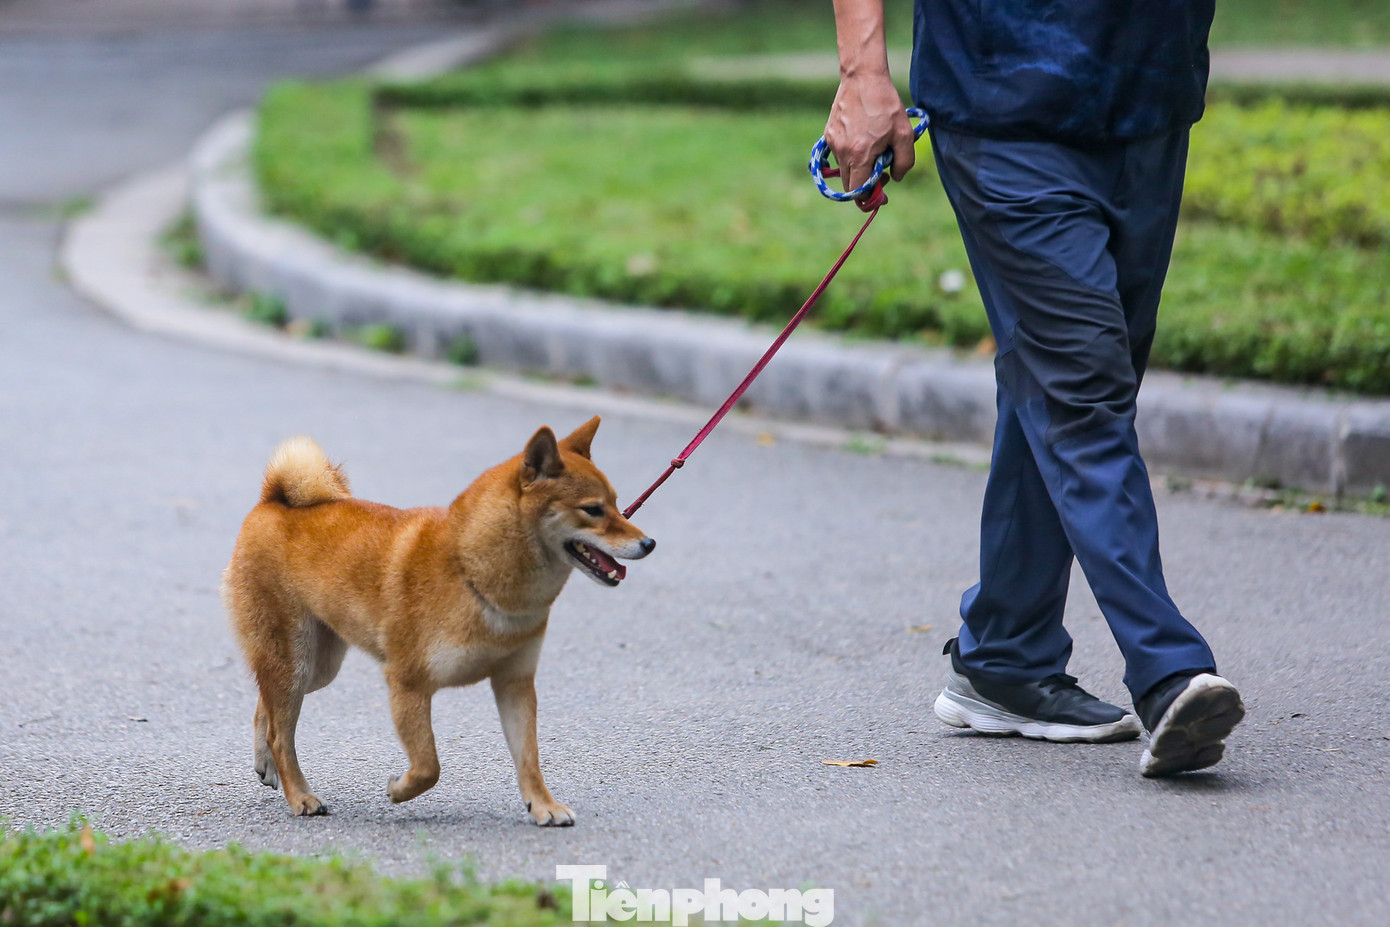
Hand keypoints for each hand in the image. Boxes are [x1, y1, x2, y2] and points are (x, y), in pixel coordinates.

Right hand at [823, 73, 915, 194]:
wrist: (863, 78)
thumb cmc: (886, 105)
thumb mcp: (904, 134)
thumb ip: (904, 162)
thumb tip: (894, 178)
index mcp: (860, 155)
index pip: (858, 191)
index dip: (870, 196)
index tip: (881, 190)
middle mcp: (842, 152)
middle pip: (849, 184)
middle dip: (864, 184)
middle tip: (881, 170)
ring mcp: (833, 143)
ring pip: (844, 169)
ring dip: (858, 167)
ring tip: (873, 148)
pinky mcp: (828, 134)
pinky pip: (839, 154)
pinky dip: (850, 154)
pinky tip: (862, 138)